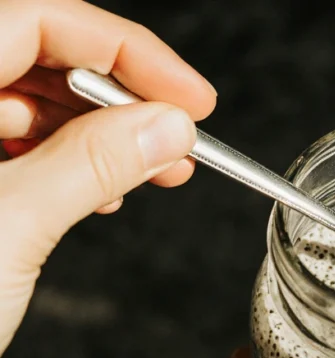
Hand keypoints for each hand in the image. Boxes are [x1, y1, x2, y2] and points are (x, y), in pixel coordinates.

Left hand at [0, 0, 215, 353]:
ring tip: (153, 169)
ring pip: (28, 104)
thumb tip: (165, 126)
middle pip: (36, 57)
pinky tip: (102, 194)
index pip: (35, 21)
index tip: (188, 96)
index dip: (125, 50)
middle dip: (120, 96)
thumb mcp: (7, 230)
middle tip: (178, 136)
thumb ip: (91, 165)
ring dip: (100, 133)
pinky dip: (68, 166)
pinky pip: (14, 150)